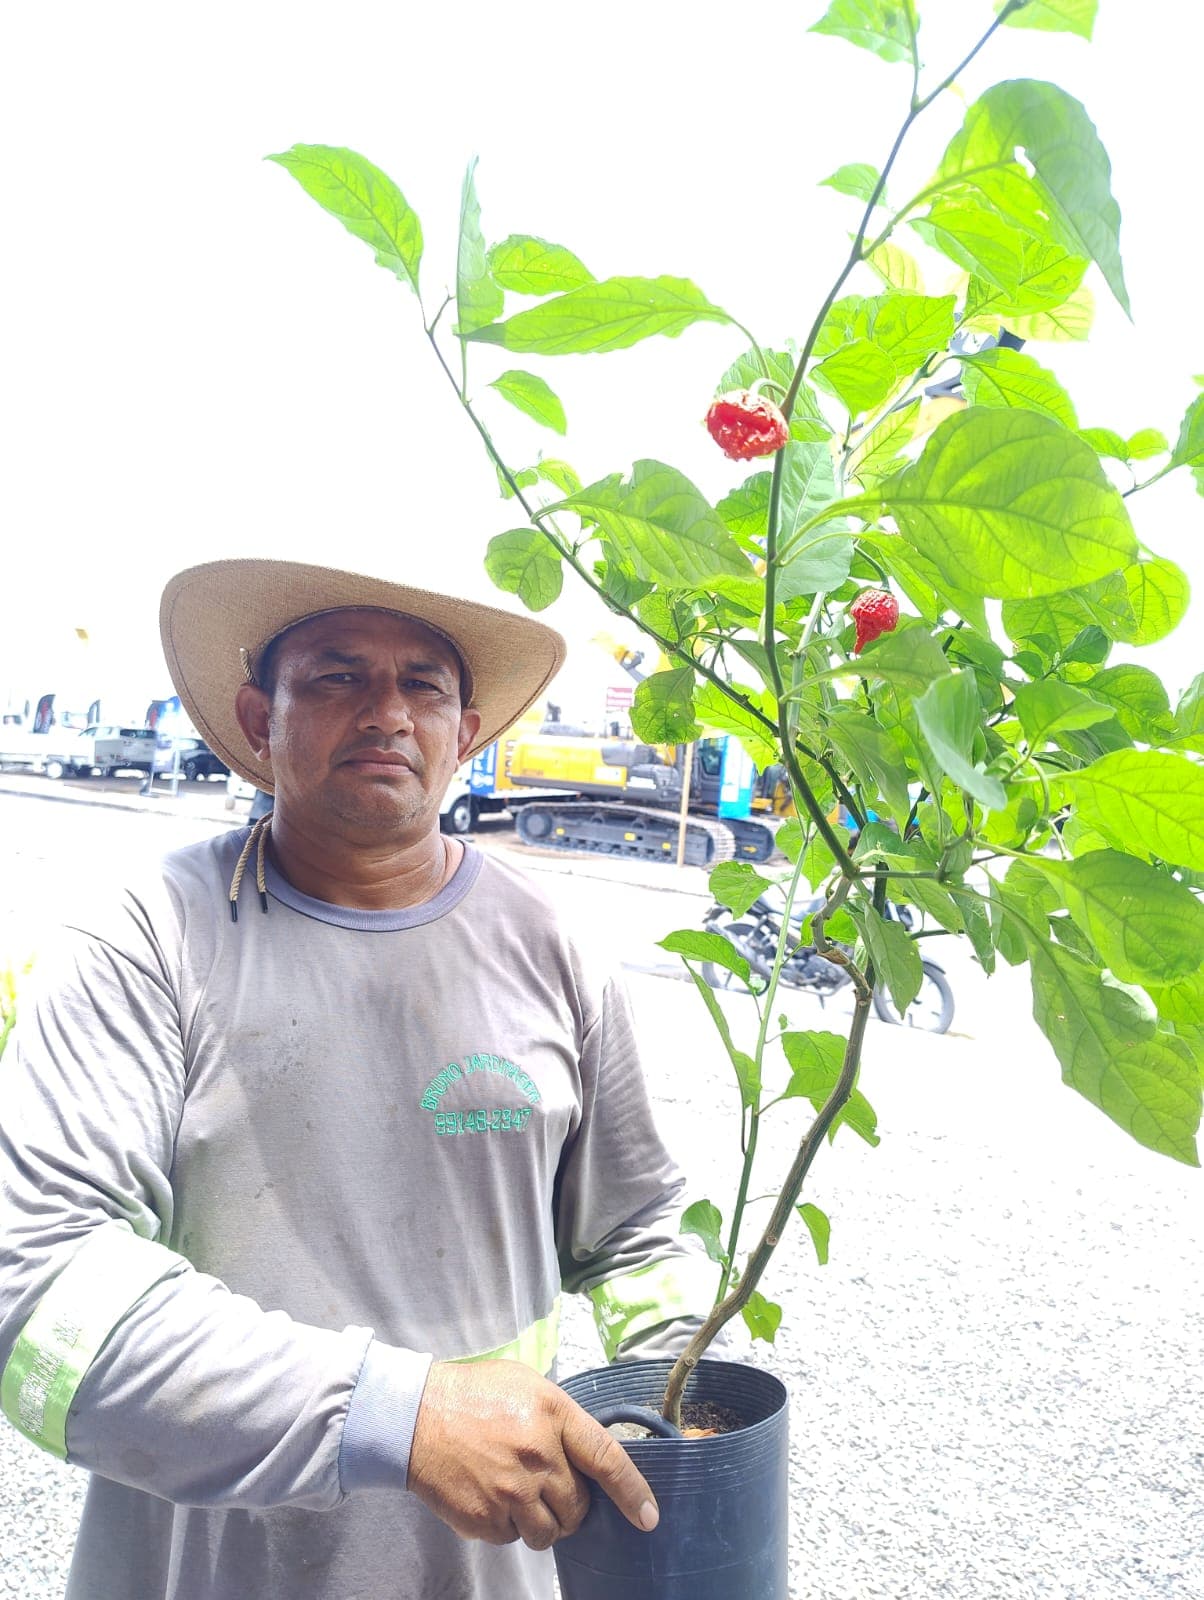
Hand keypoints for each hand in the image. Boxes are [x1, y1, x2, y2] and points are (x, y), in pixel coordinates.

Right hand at [406, 1359, 659, 1550]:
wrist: (414, 1416)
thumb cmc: (473, 1394)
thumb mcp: (526, 1383)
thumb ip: (561, 1417)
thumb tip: (587, 1452)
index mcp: (553, 1415)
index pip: (608, 1460)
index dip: (633, 1492)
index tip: (649, 1517)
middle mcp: (538, 1457)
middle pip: (578, 1507)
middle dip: (571, 1505)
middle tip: (548, 1487)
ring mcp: (511, 1493)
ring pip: (549, 1533)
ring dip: (541, 1522)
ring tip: (519, 1494)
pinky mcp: (484, 1520)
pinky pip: (512, 1538)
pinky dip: (507, 1526)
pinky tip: (490, 1496)